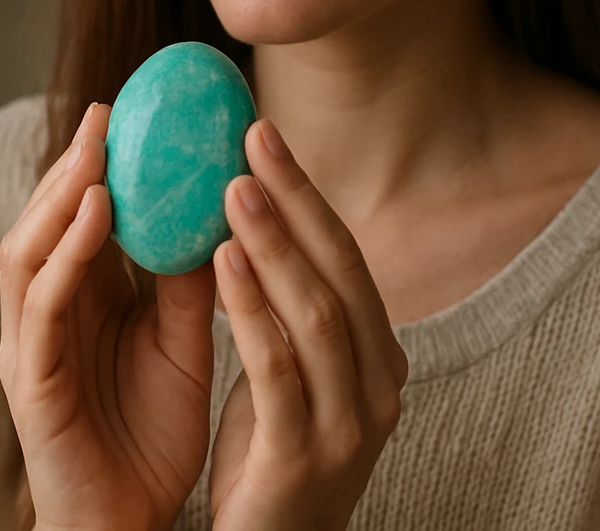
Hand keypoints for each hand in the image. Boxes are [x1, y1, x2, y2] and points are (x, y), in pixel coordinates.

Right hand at [0, 102, 215, 530]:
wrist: (133, 521)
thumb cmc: (153, 433)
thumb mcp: (182, 341)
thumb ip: (187, 282)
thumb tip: (218, 212)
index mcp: (81, 301)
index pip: (78, 217)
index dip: (98, 164)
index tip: (132, 111)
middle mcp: (47, 313)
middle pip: (44, 221)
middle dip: (72, 163)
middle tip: (106, 112)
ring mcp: (31, 345)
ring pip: (28, 250)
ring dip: (61, 195)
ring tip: (97, 151)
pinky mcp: (31, 380)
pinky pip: (41, 304)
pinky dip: (66, 252)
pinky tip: (100, 215)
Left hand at [208, 118, 409, 530]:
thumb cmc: (270, 462)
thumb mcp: (289, 376)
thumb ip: (285, 313)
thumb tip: (251, 221)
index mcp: (378, 358)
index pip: (346, 259)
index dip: (308, 195)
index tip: (264, 136)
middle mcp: (377, 385)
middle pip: (341, 272)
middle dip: (296, 201)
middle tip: (251, 139)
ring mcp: (347, 425)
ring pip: (316, 314)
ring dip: (274, 244)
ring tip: (232, 189)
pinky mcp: (301, 457)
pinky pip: (278, 369)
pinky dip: (251, 311)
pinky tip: (221, 263)